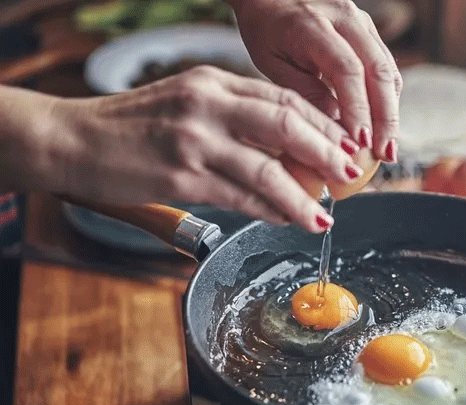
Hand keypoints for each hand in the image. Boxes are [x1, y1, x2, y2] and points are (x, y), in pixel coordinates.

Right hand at [0, 67, 363, 232]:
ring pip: (268, 169)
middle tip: (349, 175)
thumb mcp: (187, 104)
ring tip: (324, 215)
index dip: (322, 124)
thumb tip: (285, 153)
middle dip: (327, 152)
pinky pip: (240, 197)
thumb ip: (233, 119)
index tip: (344, 145)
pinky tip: (286, 219)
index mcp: (213, 82)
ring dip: (303, 196)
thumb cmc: (133, 126)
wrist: (73, 139)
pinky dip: (269, 210)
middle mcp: (207, 104)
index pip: (283, 98)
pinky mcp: (181, 177)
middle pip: (286, 125)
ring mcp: (194, 140)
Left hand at [232, 0, 402, 161]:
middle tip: (385, 153)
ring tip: (388, 148)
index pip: (347, 69)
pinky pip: (386, 68)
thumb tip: (336, 129)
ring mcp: (362, 22)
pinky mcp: (369, 32)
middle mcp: (345, 18)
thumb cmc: (266, 30)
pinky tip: (382, 127)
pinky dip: (387, 100)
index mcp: (312, 25)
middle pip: (377, 70)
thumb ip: (304, 92)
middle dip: (385, 117)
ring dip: (391, 112)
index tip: (360, 142)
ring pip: (388, 70)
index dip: (358, 108)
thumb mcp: (272, 63)